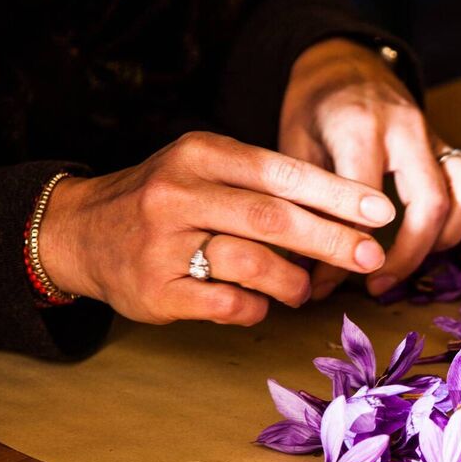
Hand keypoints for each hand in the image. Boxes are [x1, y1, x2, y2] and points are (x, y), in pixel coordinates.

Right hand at [39, 131, 395, 324]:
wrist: (79, 231)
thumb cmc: (166, 201)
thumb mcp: (206, 170)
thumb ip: (264, 186)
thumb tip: (349, 218)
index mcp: (200, 154)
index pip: (282, 172)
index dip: (337, 194)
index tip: (381, 212)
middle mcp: (179, 192)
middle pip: (273, 218)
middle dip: (333, 239)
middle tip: (370, 256)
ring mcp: (163, 242)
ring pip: (251, 262)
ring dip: (293, 281)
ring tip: (304, 289)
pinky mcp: (154, 289)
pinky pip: (226, 302)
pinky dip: (255, 307)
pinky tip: (259, 303)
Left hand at [279, 39, 460, 298]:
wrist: (343, 63)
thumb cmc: (313, 108)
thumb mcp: (293, 147)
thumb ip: (305, 202)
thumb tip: (307, 268)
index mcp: (360, 127)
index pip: (365, 202)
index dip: (347, 249)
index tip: (325, 283)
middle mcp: (407, 129)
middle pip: (430, 204)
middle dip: (407, 256)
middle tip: (376, 284)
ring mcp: (436, 135)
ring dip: (443, 239)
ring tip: (408, 262)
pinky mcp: (449, 145)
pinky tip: (431, 237)